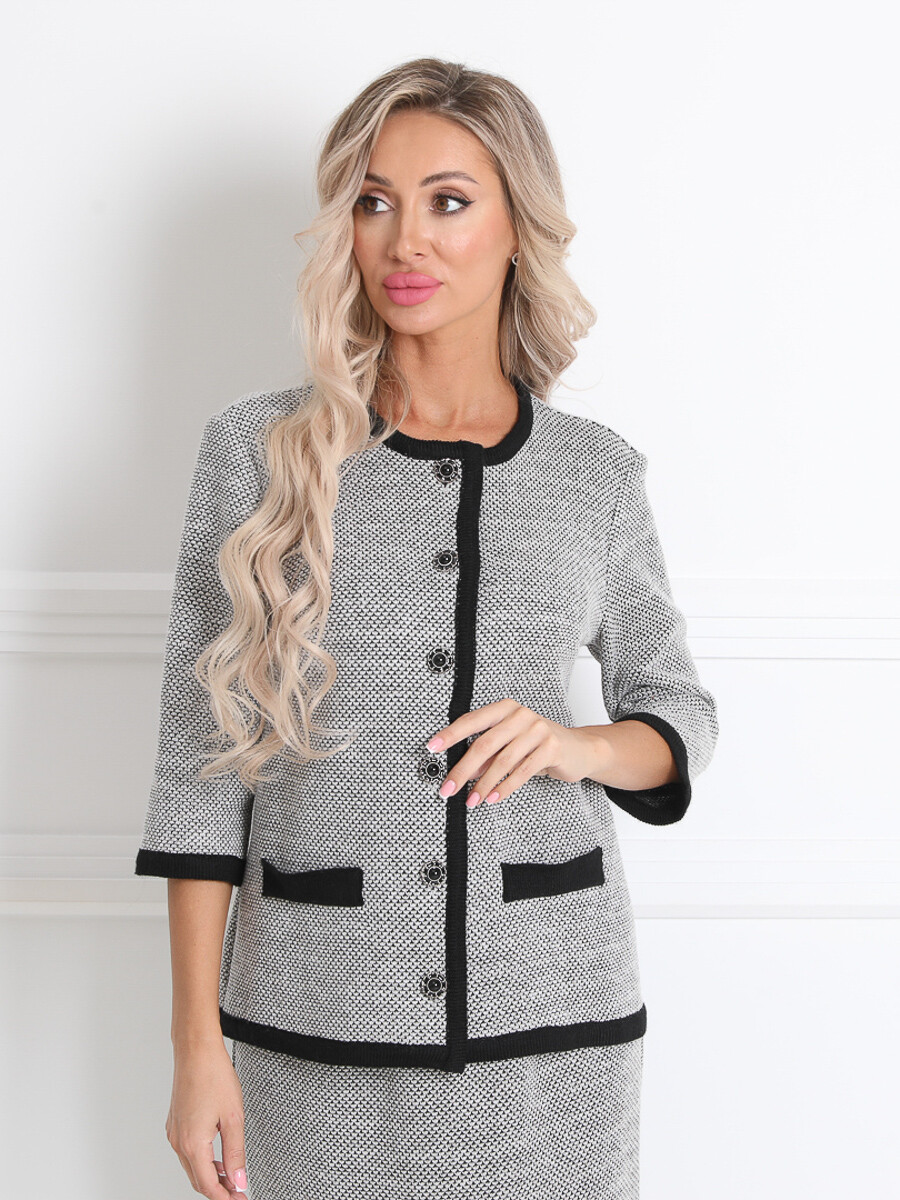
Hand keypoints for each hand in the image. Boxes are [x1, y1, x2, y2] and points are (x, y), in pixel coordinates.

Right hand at [166, 1038, 248, 1195]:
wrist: (196, 1050)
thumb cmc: (214, 1075)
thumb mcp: (233, 1117)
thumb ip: (236, 1153)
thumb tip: (239, 1180)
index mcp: (193, 1143)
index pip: (208, 1185)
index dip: (225, 1197)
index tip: (240, 1199)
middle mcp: (179, 1141)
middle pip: (198, 1180)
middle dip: (218, 1190)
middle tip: (238, 1192)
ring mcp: (175, 1132)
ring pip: (192, 1167)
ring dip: (210, 1176)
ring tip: (231, 1178)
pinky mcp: (176, 1123)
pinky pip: (188, 1152)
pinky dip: (202, 1161)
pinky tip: (217, 1156)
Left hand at [426, 699, 612, 807]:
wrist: (579, 749)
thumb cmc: (538, 746)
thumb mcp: (509, 747)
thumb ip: (486, 756)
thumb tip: (460, 773)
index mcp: (505, 709)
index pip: (471, 720)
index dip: (450, 734)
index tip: (431, 748)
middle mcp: (520, 714)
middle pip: (484, 744)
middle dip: (462, 770)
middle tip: (447, 789)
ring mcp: (537, 729)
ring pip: (502, 761)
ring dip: (483, 785)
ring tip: (471, 801)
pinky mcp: (551, 747)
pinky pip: (522, 771)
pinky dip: (505, 787)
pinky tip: (494, 798)